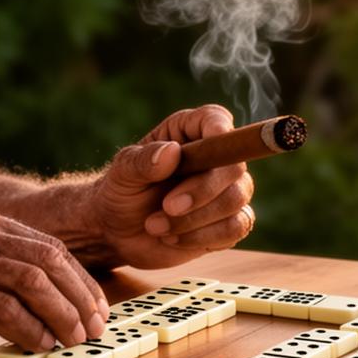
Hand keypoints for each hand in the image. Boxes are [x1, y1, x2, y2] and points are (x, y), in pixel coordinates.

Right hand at [0, 204, 107, 351]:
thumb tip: (40, 299)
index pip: (47, 245)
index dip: (78, 279)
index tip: (96, 307)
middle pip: (47, 260)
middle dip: (79, 297)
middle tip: (95, 327)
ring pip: (31, 281)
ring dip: (61, 315)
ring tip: (74, 340)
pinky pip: (2, 308)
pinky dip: (28, 329)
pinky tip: (39, 345)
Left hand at [91, 105, 257, 269]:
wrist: (119, 233)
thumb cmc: (122, 193)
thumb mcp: (122, 174)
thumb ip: (142, 161)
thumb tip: (172, 151)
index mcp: (189, 133)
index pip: (216, 120)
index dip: (219, 130)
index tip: (209, 145)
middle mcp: (215, 159)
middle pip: (233, 166)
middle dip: (202, 190)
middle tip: (167, 206)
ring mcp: (226, 190)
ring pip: (236, 199)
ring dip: (195, 218)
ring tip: (156, 226)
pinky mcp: (230, 222)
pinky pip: (237, 226)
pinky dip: (203, 236)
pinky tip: (174, 238)